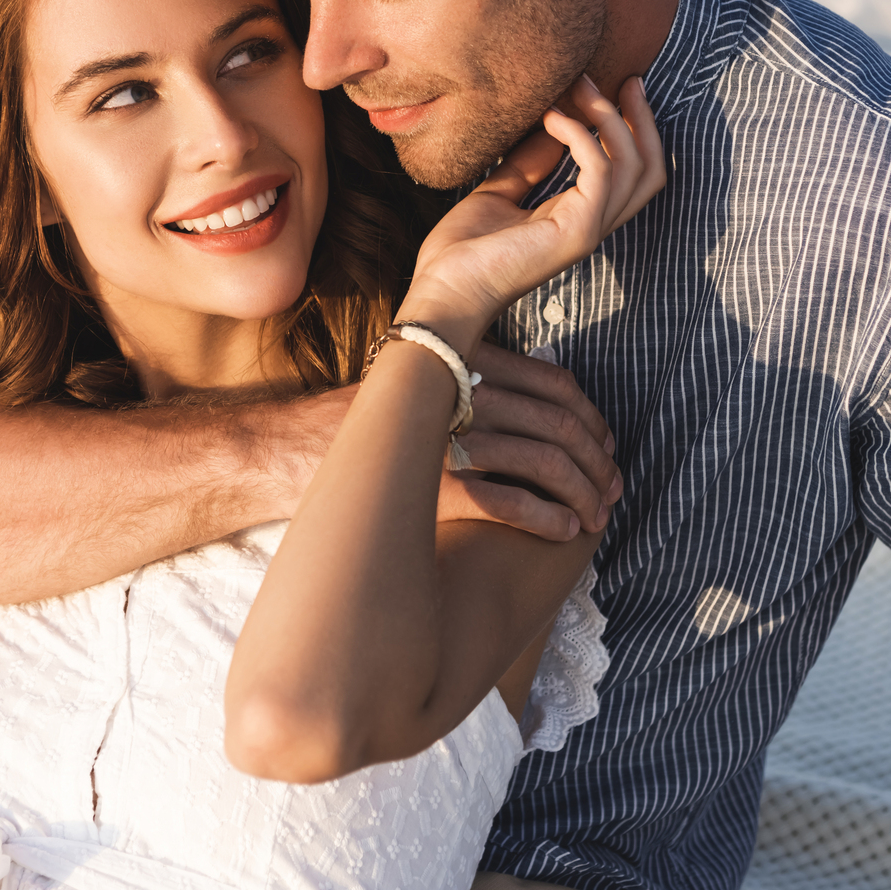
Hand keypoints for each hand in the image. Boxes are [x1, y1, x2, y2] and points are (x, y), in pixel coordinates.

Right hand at [267, 362, 617, 543]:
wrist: (279, 451)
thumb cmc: (352, 428)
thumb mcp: (416, 390)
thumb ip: (467, 387)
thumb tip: (529, 406)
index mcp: (460, 359)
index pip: (552, 380)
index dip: (591, 417)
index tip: (607, 449)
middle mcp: (457, 387)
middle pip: (556, 419)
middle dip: (595, 460)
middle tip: (611, 491)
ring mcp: (441, 432)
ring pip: (539, 457)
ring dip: (577, 490)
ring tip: (590, 517)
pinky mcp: (425, 481)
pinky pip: (502, 496)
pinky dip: (541, 514)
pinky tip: (559, 530)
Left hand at [401, 75, 665, 351]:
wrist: (442, 292)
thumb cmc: (461, 252)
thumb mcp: (499, 191)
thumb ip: (529, 161)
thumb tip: (552, 120)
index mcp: (578, 219)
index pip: (630, 174)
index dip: (632, 130)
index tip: (615, 88)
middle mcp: (592, 226)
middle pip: (650, 169)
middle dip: (642, 121)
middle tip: (626, 79)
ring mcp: (588, 231)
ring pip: (634, 166)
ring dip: (610, 119)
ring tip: (579, 86)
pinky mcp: (576, 233)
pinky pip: (600, 171)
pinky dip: (580, 135)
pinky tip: (551, 117)